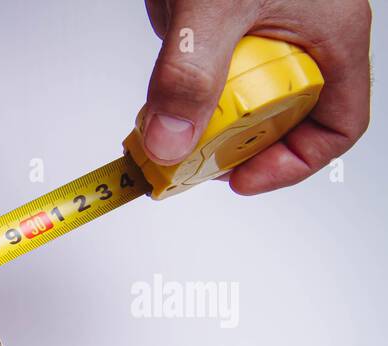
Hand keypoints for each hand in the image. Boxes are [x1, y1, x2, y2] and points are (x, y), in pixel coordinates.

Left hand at [141, 0, 370, 193]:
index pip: (337, 125)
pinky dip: (179, 90)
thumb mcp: (211, 8)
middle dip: (234, 143)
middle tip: (187, 153)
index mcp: (332, 34)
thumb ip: (189, 77)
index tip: (241, 178)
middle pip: (281, 120)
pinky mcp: (221, 26)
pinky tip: (158, 80)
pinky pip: (206, 75)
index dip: (295, 163)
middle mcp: (302, 37)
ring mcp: (261, 32)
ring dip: (200, 119)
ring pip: (238, 100)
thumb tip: (168, 142)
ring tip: (167, 115)